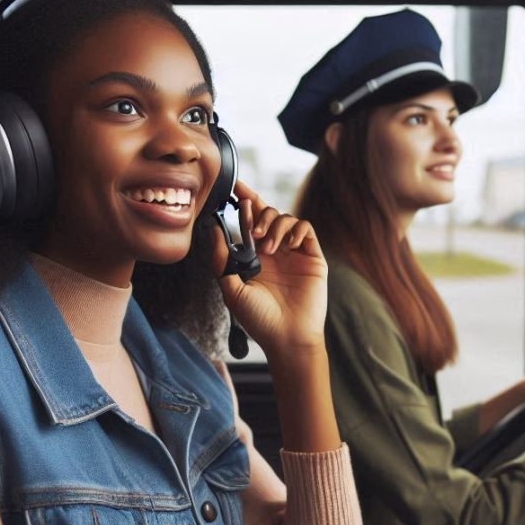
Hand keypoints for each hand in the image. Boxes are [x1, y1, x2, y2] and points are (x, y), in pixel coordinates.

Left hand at [211, 180, 327, 360]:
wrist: (288, 337)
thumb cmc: (259, 319)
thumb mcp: (232, 289)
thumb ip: (221, 259)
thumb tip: (212, 228)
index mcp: (255, 257)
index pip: (249, 221)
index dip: (243, 201)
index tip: (234, 186)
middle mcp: (275, 252)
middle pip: (268, 213)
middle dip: (258, 212)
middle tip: (252, 231)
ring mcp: (294, 253)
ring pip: (286, 218)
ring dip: (274, 226)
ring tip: (268, 249)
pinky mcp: (312, 257)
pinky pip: (306, 229)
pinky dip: (296, 230)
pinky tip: (288, 245)